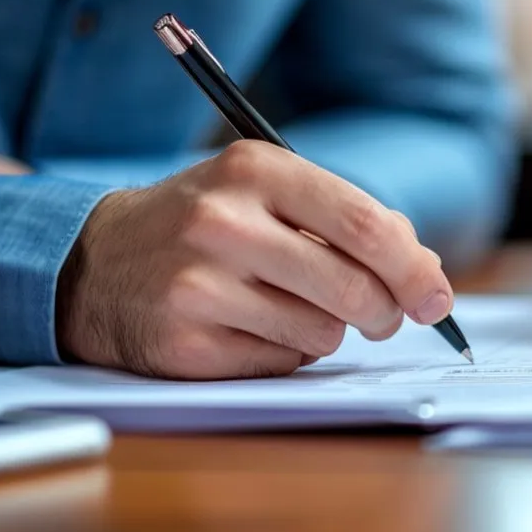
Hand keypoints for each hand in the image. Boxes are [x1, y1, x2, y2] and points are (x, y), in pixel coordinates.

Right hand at [57, 140, 453, 379]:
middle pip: (352, 287)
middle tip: (383, 318)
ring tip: (285, 307)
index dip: (414, 268)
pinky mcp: (185, 343)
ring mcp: (199, 285)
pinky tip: (247, 329)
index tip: (437, 297)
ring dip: (325, 331)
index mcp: (255, 169)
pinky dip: (283, 353)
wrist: (94, 263)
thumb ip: (344, 220)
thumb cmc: (203, 227)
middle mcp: (223, 222)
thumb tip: (425, 272)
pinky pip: (280, 363)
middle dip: (384, 312)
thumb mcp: (264, 193)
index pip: (364, 223)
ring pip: (322, 332)